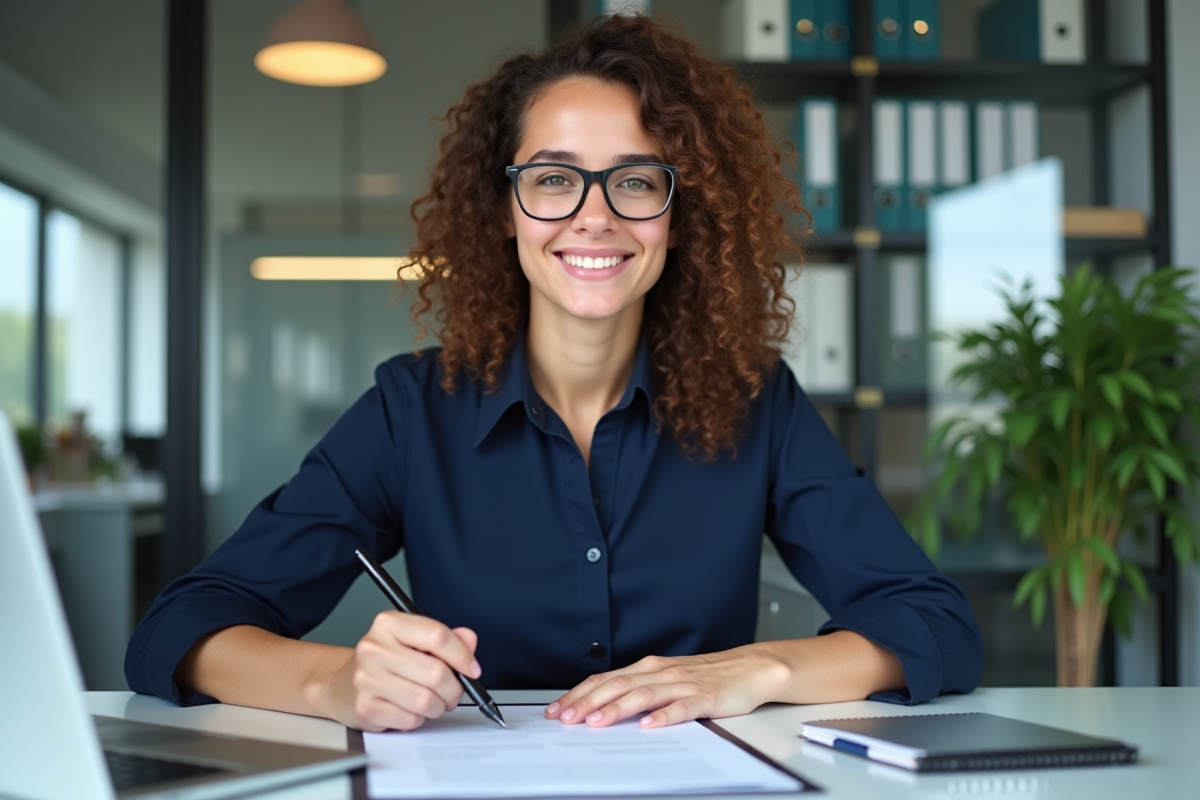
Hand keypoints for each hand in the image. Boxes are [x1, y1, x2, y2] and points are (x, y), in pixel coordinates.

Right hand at [321, 611, 479, 731]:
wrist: (341, 685)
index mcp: (389, 624)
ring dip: (437, 706)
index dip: (462, 655)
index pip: (436, 635)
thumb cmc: (384, 663)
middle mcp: (374, 648)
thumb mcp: (413, 641)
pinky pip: (411, 719)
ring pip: (426, 700)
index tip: (472, 669)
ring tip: (431, 702)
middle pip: (436, 672)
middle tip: (452, 692)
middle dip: (454, 689)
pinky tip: (409, 709)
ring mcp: (367, 678)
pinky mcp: (366, 707)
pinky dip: (418, 719)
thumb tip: (468, 640)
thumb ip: (445, 639)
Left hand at [544, 643, 794, 728]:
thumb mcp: (667, 679)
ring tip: (596, 722)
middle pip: (618, 685)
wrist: (751, 668)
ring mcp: (683, 684)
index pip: (606, 679)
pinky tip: (650, 725)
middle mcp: (662, 672)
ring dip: (616, 709)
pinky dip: (664, 716)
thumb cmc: (708, 677)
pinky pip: (681, 707)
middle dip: (588, 702)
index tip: (557, 710)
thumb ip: (639, 689)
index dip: (579, 694)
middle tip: (566, 719)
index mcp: (649, 668)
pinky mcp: (705, 697)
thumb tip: (601, 705)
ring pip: (643, 695)